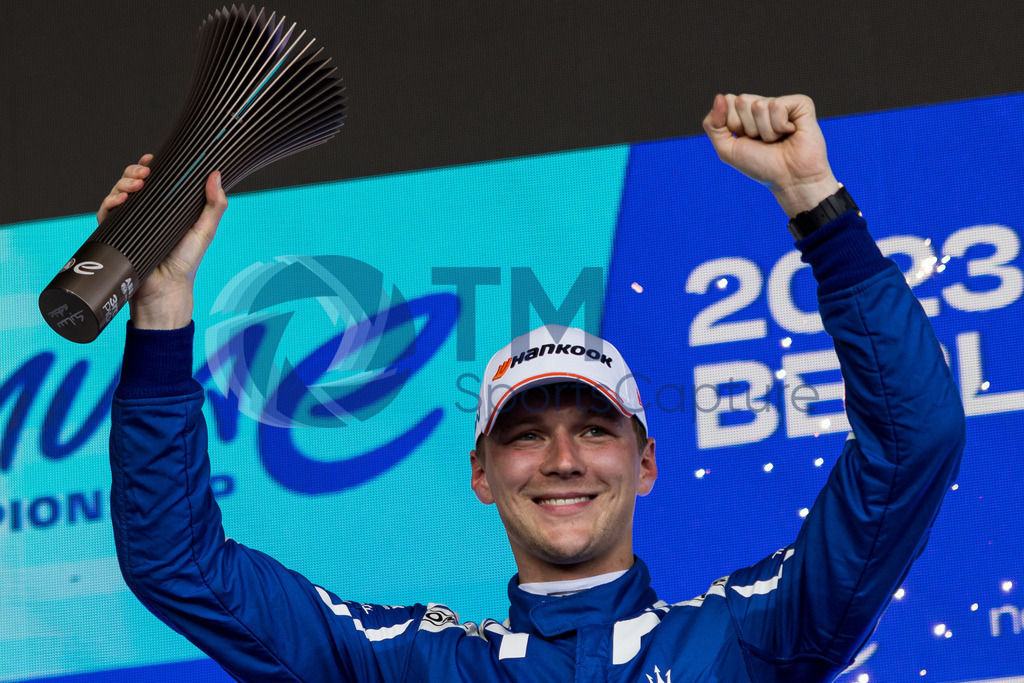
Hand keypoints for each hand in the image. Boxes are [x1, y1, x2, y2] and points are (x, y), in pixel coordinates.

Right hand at [98, 154, 227, 329]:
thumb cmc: (186, 262)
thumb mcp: (205, 231)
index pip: (155, 181)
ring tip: (135, 185)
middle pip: (133, 183)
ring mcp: (129, 223)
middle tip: (144, 173)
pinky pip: (106, 213)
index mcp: (166, 209)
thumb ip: (213, 205)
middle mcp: (146, 213)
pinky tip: (120, 201)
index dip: (151, 167)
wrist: (166, 289)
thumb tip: (216, 175)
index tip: (153, 159)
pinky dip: (110, 202)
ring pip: (119, 193)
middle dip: (134, 172)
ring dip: (123, 183)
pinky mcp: (115, 234)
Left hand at [702, 93, 839, 216]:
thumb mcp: (727, 149)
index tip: (747, 140)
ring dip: (765, 131)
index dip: (733, 125)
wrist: (790, 179)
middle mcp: (762, 106)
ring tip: (778, 140)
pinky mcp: (800, 103)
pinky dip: (780, 126)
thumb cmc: (761, 166)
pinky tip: (790, 133)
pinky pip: (777, 105)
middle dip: (749, 128)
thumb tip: (719, 97)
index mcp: (745, 114)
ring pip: (758, 105)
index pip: (727, 101)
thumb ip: (713, 125)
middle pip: (741, 101)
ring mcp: (781, 103)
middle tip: (763, 142)